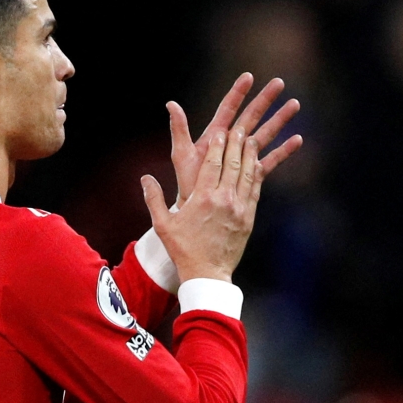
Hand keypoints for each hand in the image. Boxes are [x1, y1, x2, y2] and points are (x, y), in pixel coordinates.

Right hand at [141, 125, 262, 282]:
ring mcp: (238, 209)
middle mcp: (223, 200)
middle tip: (238, 128)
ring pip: (247, 174)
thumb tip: (145, 178)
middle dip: (235, 144)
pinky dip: (256, 175)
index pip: (213, 163)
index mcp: (202, 198)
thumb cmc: (183, 250)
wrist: (206, 274)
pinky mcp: (248, 218)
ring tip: (250, 139)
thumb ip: (153, 199)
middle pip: (232, 164)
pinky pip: (255, 191)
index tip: (221, 131)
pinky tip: (257, 165)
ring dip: (249, 155)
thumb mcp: (162, 225)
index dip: (218, 145)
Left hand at [169, 72, 302, 206]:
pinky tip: (298, 140)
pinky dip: (284, 151)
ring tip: (295, 104)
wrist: (197, 209)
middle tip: (279, 82)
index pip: (228, 108)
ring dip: (280, 120)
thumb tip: (171, 103)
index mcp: (215, 135)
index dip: (238, 93)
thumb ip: (179, 130)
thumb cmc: (187, 182)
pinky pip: (270, 160)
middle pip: (251, 116)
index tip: (249, 76)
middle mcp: (231, 143)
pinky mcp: (252, 173)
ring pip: (265, 134)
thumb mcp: (182, 154)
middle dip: (265, 100)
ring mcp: (243, 157)